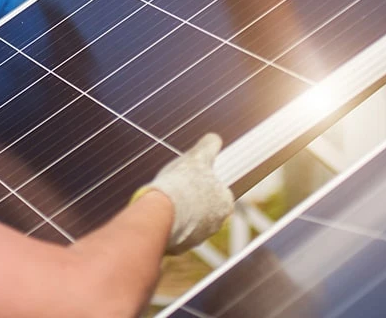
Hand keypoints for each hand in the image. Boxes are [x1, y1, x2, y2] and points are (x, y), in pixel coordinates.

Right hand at [133, 133, 232, 253]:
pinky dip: (170, 223)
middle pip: (206, 207)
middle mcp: (217, 224)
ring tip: (167, 198)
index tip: (194, 177)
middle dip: (194, 198)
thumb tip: (215, 138)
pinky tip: (161, 212)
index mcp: (225, 203)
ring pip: (191, 221)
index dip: (206, 182)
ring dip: (182, 211)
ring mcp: (199, 237)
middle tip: (178, 186)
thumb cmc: (182, 184)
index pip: (220, 191)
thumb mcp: (197, 157)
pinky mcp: (181, 246)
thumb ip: (209, 146)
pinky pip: (177, 232)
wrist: (161, 213)